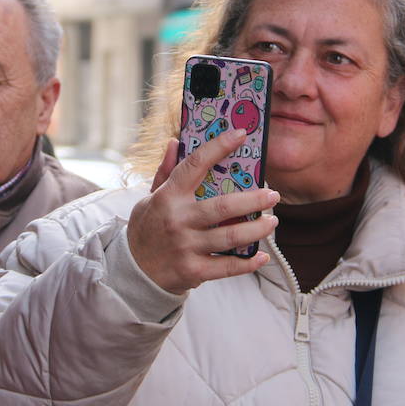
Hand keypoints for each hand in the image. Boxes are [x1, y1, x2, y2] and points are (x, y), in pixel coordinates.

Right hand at [127, 129, 278, 293]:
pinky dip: (247, 264)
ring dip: (257, 229)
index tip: (241, 134)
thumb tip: (176, 142)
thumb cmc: (147, 227)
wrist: (132, 270)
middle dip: (254, 200)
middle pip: (223, 207)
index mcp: (168, 196)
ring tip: (272, 221)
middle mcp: (178, 220)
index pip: (195, 164)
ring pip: (230, 236)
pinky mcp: (192, 271)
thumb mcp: (150, 197)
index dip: (218, 147)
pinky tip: (261, 256)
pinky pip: (226, 267)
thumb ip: (166, 171)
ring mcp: (186, 246)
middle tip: (272, 195)